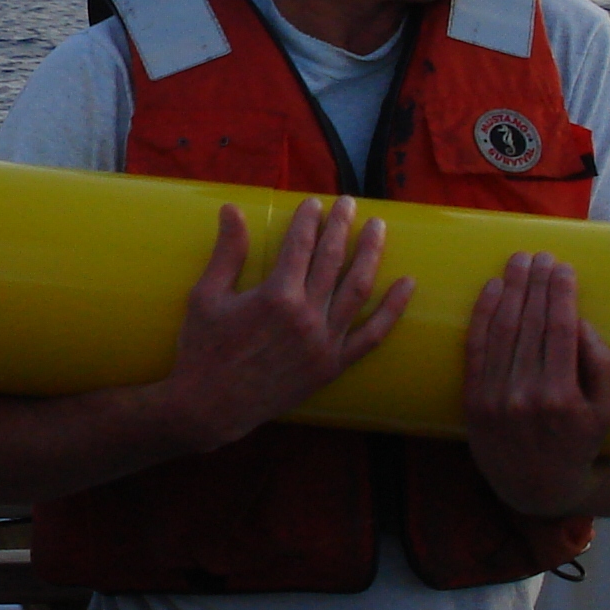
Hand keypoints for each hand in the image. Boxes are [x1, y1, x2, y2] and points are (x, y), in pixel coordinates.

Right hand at [153, 199, 414, 458]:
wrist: (212, 407)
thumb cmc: (203, 350)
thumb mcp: (207, 296)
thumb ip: (227, 252)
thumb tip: (231, 209)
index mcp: (276, 295)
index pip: (301, 245)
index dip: (309, 220)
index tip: (315, 203)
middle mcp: (307, 316)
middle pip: (333, 260)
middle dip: (342, 227)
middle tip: (351, 203)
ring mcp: (325, 342)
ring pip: (358, 289)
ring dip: (371, 254)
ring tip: (378, 229)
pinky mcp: (333, 365)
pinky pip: (372, 335)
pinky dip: (392, 309)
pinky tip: (406, 285)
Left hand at [460, 253, 609, 518]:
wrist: (536, 485)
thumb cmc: (579, 441)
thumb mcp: (607, 410)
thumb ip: (602, 364)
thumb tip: (581, 322)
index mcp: (562, 397)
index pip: (559, 329)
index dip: (560, 293)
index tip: (563, 267)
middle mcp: (524, 395)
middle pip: (529, 323)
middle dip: (535, 283)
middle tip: (540, 255)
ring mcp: (494, 397)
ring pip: (501, 330)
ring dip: (509, 289)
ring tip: (518, 261)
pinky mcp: (472, 399)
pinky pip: (476, 347)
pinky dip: (482, 314)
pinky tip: (491, 288)